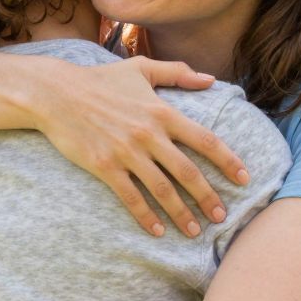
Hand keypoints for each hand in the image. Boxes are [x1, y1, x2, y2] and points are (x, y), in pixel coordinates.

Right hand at [31, 56, 248, 236]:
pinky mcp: (105, 167)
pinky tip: (157, 232)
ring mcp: (126, 152)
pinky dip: (146, 217)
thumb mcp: (141, 68)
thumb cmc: (100, 80)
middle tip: (222, 216)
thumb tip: (211, 80)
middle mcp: (149, 134)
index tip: (244, 179)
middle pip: (188, 172)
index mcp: (162, 112)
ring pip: (162, 190)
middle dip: (208, 197)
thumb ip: (178, 72)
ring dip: (181, 213)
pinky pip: (131, 197)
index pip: (206, 140)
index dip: (228, 161)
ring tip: (195, 231)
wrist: (56, 94)